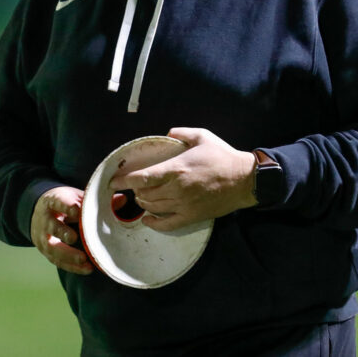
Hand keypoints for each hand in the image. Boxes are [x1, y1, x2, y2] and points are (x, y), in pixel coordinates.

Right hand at [30, 186, 93, 274]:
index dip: (66, 206)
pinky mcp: (46, 251)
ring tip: (83, 260)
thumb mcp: (76, 197)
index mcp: (52, 201)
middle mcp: (45, 220)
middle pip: (52, 227)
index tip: (76, 210)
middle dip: (62, 232)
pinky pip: (58, 261)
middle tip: (74, 238)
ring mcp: (43, 237)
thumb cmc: (64, 203)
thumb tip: (123, 199)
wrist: (39, 212)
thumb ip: (96, 201)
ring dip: (68, 255)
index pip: (58, 202)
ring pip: (53, 247)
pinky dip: (72, 266)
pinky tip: (87, 269)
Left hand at [107, 127, 257, 231]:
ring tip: (142, 197)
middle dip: (135, 191)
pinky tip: (148, 219)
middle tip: (134, 186)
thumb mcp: (203, 136)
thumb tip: (168, 134)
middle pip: (145, 194)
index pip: (143, 178)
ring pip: (153, 208)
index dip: (124, 181)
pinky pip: (167, 224)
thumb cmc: (223, 156)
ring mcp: (184, 204)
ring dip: (143, 203)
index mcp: (177, 168)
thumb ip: (182, 133)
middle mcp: (177, 188)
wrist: (244, 180)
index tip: (113, 182)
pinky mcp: (192, 216)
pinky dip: (154, 223)